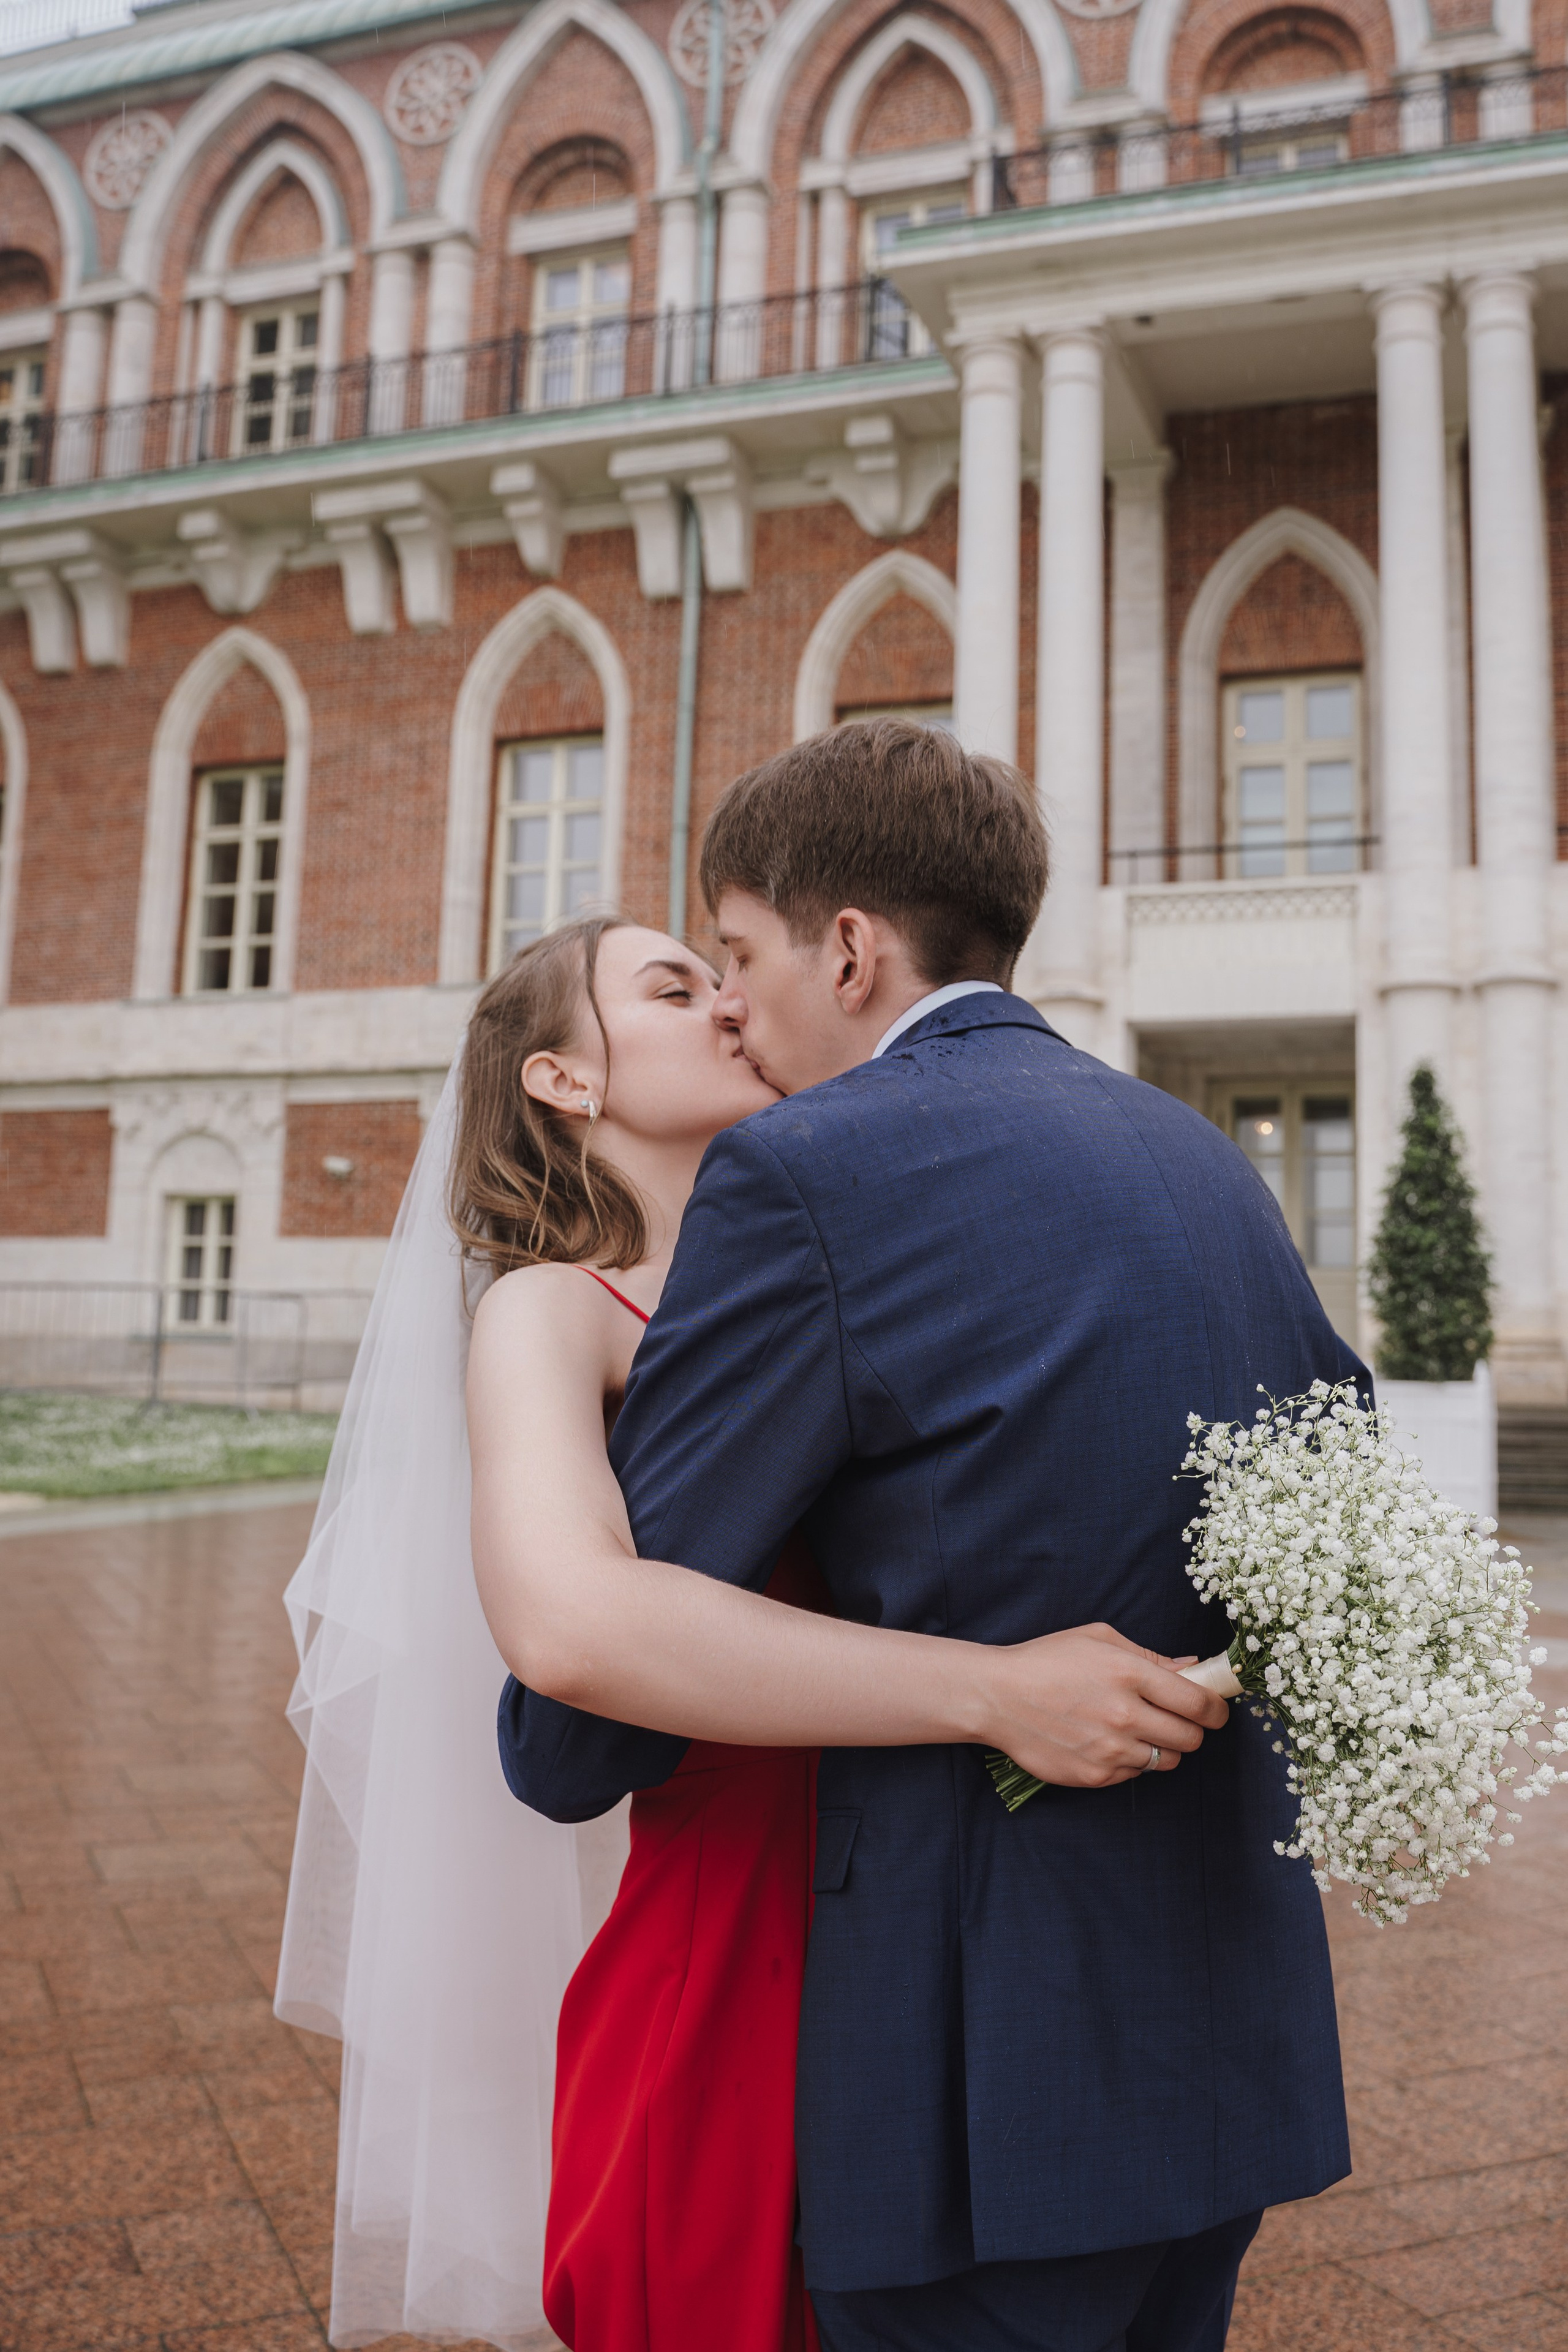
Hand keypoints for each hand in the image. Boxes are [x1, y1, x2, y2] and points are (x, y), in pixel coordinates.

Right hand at [981, 1623, 1229, 1789]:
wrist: (996, 1697)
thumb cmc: (1046, 1661)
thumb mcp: (1098, 1639)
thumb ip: (1149, 1656)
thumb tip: (1193, 1670)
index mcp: (1129, 1673)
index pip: (1198, 1703)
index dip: (1217, 1709)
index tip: (1215, 1709)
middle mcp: (1124, 1714)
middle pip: (1191, 1738)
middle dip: (1192, 1729)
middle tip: (1177, 1719)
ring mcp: (1110, 1749)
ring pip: (1167, 1759)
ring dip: (1162, 1746)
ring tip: (1136, 1729)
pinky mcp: (1096, 1776)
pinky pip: (1135, 1774)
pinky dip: (1130, 1760)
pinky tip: (1107, 1741)